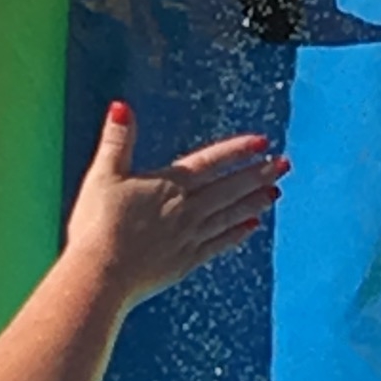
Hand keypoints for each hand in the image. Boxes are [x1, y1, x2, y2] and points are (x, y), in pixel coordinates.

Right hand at [65, 103, 285, 304]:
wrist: (101, 273)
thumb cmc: (97, 224)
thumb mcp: (102, 175)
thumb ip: (116, 141)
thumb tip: (121, 107)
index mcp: (168, 185)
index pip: (210, 161)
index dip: (237, 150)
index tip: (263, 143)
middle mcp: (186, 208)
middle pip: (229, 187)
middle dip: (258, 174)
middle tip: (284, 165)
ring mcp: (189, 236)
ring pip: (230, 214)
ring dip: (254, 202)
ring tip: (274, 193)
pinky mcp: (186, 261)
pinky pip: (219, 244)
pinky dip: (237, 234)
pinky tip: (251, 227)